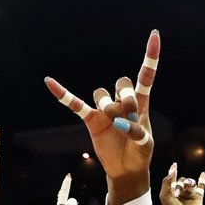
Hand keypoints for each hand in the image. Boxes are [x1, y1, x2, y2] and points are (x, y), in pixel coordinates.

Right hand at [45, 31, 158, 204]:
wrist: (127, 169)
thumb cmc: (140, 154)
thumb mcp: (145, 144)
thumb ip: (136, 131)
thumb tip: (118, 122)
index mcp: (141, 103)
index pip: (145, 76)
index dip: (150, 57)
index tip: (154, 35)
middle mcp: (122, 102)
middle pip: (122, 83)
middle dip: (126, 97)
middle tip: (130, 114)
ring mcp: (105, 110)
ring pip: (102, 94)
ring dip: (109, 106)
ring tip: (115, 124)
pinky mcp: (91, 120)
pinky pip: (75, 104)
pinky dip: (63, 95)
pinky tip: (49, 82)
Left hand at [160, 163, 204, 204]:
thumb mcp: (165, 196)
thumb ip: (166, 182)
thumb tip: (173, 172)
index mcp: (172, 192)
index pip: (172, 179)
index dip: (173, 171)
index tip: (174, 165)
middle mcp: (181, 192)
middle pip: (182, 180)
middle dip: (180, 183)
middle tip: (178, 193)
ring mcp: (190, 194)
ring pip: (190, 182)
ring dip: (189, 181)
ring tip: (188, 186)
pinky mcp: (198, 196)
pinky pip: (201, 186)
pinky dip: (202, 180)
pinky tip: (203, 174)